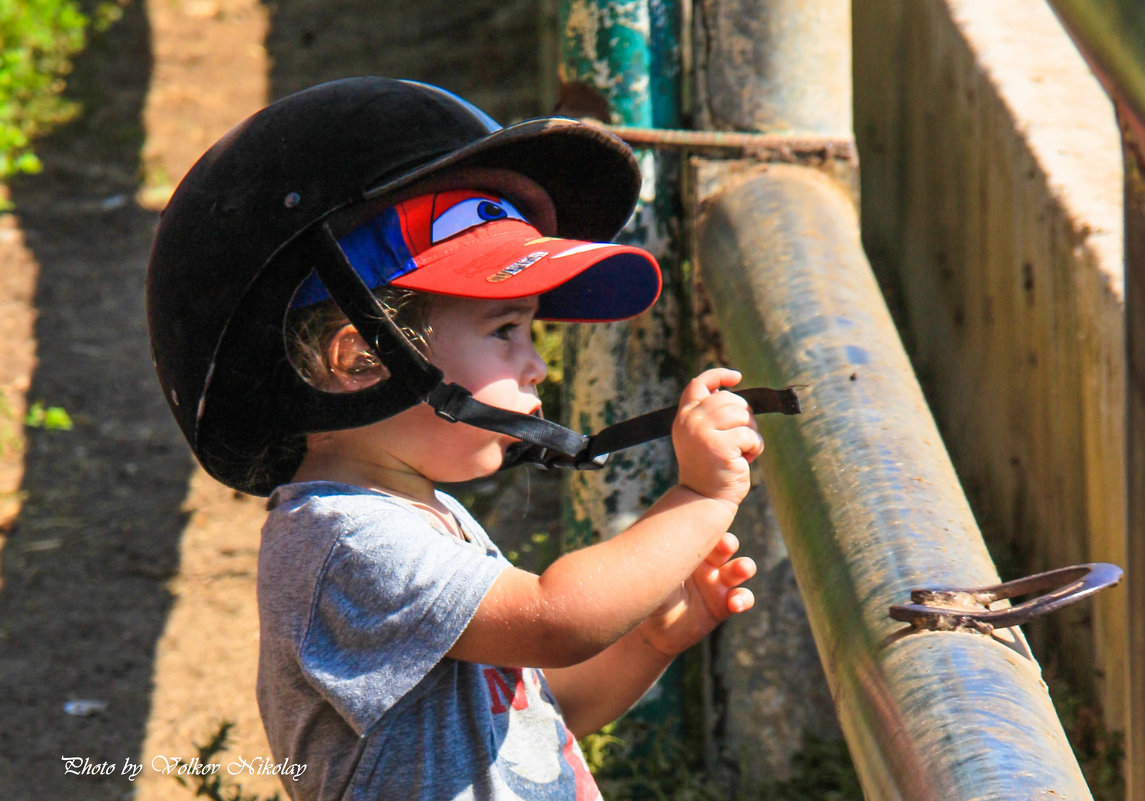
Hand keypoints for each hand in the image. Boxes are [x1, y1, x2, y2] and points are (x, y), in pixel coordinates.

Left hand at [638, 533, 756, 655]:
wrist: (648, 629)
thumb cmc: (646, 594)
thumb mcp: (653, 573)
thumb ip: (661, 557)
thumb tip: (657, 532)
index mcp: (689, 547)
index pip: (705, 531)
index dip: (712, 525)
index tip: (711, 526)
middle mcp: (706, 562)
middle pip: (726, 545)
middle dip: (728, 543)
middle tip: (725, 545)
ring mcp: (717, 583)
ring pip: (739, 569)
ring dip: (744, 567)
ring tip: (742, 569)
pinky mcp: (723, 605)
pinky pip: (742, 598)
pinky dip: (743, 599)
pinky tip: (735, 604)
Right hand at [673, 368, 763, 505]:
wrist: (703, 498)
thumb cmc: (710, 468)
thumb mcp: (701, 436)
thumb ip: (710, 415)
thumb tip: (732, 391)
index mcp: (684, 416)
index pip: (699, 384)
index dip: (718, 375)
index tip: (737, 377)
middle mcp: (690, 421)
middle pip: (729, 399)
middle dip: (744, 416)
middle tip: (741, 438)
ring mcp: (702, 433)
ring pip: (742, 414)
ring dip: (750, 432)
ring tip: (742, 450)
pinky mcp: (719, 446)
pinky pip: (750, 434)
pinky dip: (755, 447)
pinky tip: (745, 459)